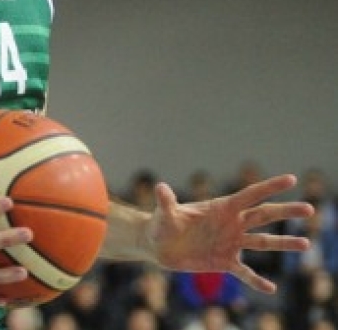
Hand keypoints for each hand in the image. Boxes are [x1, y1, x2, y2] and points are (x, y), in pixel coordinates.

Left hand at [146, 175, 313, 292]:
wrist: (158, 246)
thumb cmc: (162, 224)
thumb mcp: (164, 213)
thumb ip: (166, 202)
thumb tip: (159, 187)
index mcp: (221, 208)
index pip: (249, 195)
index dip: (269, 186)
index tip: (292, 179)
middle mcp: (232, 224)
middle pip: (264, 215)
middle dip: (286, 212)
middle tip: (309, 209)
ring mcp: (231, 243)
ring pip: (263, 243)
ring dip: (283, 244)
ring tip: (305, 243)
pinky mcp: (225, 262)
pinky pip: (245, 272)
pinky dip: (257, 280)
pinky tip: (271, 288)